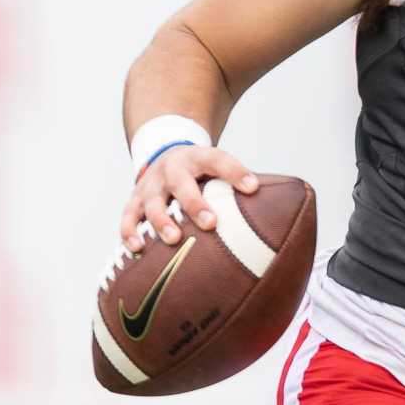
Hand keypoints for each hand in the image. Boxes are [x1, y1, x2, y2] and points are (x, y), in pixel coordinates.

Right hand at [120, 145, 258, 249]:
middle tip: (211, 223)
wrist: (164, 155)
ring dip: (161, 222)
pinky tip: (137, 249)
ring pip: (153, 203)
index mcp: (198, 158)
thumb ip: (239, 181)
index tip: (253, 187)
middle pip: (182, 185)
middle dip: (195, 204)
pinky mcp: (134, 202)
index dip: (236, 172)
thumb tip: (276, 208)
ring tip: (173, 239)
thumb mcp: (218, 166)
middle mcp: (171, 170)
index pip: (219, 160)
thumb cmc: (201, 171)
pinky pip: (128, 218)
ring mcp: (150, 186)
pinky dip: (130, 232)